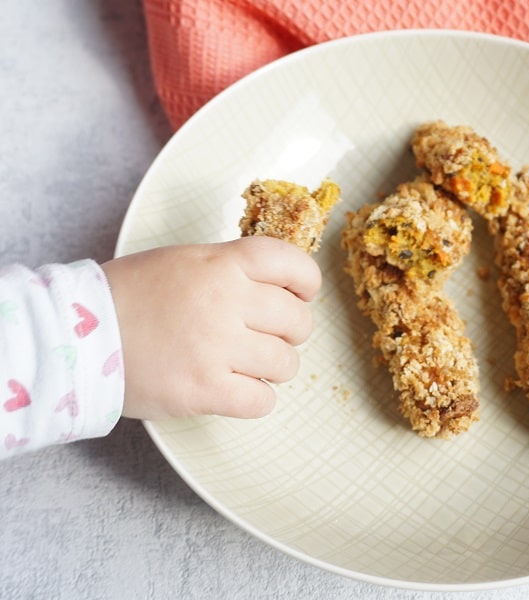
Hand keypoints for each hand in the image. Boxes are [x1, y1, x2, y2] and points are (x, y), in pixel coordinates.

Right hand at [102, 236, 320, 419]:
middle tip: (268, 336)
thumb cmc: (129, 296)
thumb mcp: (183, 261)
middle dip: (291, 332)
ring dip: (273, 368)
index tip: (304, 293)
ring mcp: (217, 347)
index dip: (306, 281)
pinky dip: (255, 399)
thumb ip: (231, 269)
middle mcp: (225, 301)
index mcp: (221, 264)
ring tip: (245, 364)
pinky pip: (263, 400)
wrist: (74, 335)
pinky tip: (234, 389)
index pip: (292, 264)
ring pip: (287, 364)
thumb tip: (281, 286)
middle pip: (298, 320)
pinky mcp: (205, 390)